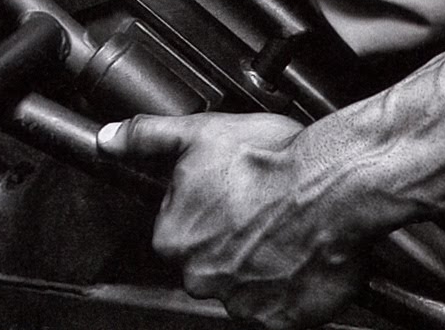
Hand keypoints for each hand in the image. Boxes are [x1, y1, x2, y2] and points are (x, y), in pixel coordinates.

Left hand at [97, 111, 369, 329]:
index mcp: (175, 238)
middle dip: (238, 239)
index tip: (240, 191)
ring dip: (267, 262)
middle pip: (214, 260)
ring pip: (249, 284)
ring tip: (295, 225)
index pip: (183, 229)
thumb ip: (150, 137)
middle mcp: (200, 278)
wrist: (335, 185)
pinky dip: (296, 285)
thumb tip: (108, 139)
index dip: (214, 207)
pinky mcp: (281, 319)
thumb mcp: (205, 133)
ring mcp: (241, 303)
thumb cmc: (276, 160)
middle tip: (269, 207)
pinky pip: (284, 307)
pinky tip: (308, 250)